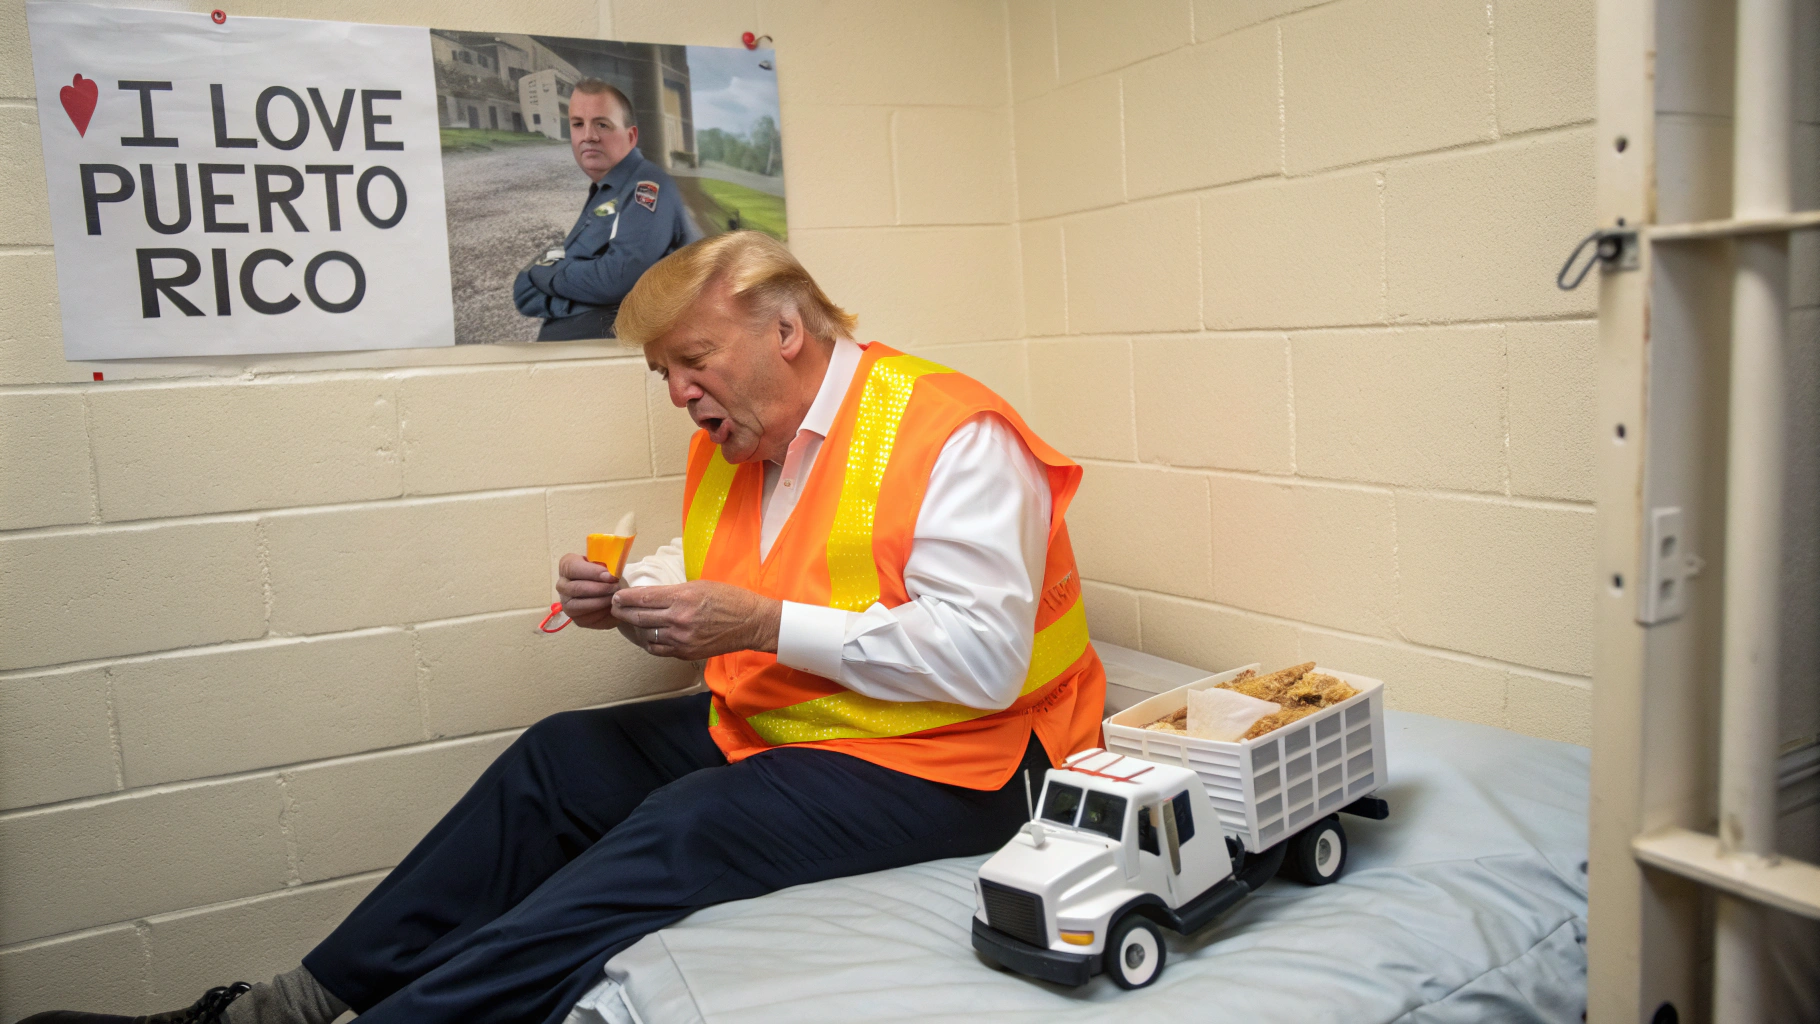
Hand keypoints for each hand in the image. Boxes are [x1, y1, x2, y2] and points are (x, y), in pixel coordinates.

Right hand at [554, 553, 624, 629]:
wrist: (604, 588)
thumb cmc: (603, 571)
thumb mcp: (603, 561)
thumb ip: (605, 563)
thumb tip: (614, 571)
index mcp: (566, 566)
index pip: (573, 568)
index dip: (592, 572)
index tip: (609, 576)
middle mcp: (562, 586)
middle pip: (577, 588)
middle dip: (600, 588)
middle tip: (616, 587)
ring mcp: (567, 604)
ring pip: (582, 605)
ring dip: (602, 601)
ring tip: (616, 597)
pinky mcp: (578, 619)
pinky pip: (590, 619)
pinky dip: (604, 614)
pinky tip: (613, 607)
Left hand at [611, 581, 781, 660]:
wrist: (752, 623)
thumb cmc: (729, 599)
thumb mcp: (700, 585)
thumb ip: (674, 592)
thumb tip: (651, 595)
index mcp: (682, 597)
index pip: (643, 597)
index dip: (625, 597)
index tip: (617, 596)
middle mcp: (678, 619)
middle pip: (639, 617)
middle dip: (622, 612)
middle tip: (615, 608)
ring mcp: (681, 639)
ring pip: (646, 634)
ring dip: (635, 627)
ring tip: (629, 621)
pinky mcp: (686, 653)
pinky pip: (658, 649)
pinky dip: (649, 642)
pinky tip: (647, 635)